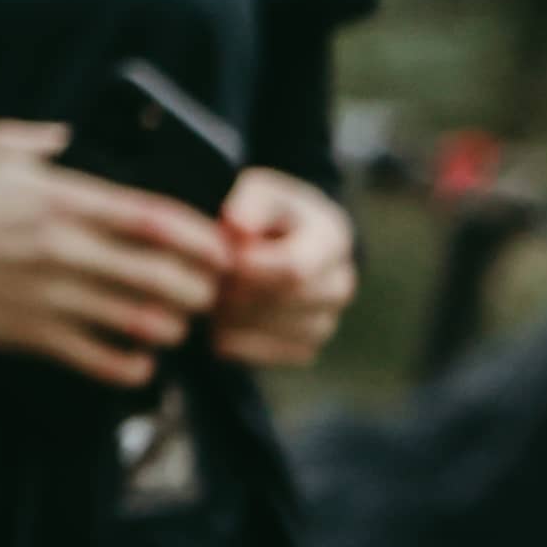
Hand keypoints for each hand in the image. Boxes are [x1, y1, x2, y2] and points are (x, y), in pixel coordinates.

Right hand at [0, 118, 227, 388]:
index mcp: (62, 199)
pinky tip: (139, 358)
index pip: (158, 220)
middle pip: (165, 276)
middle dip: (200, 288)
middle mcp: (65, 249)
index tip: (219, 247)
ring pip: (143, 322)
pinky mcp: (33, 335)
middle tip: (205, 290)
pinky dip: (133, 365)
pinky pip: (102, 361)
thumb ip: (49, 139)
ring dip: (173, 326)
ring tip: (174, 322)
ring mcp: (51, 296)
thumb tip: (84, 137)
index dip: (204, 238)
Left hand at [208, 168, 355, 368]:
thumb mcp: (258, 191)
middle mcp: (340, 283)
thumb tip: (237, 226)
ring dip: (235, 319)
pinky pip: (273, 355)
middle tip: (206, 279)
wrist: (280, 241)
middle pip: (287, 301)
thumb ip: (250, 202)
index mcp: (332, 239)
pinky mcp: (308, 345)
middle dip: (239, 291)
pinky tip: (216, 324)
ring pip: (278, 331)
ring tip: (209, 298)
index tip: (219, 259)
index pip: (295, 268)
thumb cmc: (264, 212)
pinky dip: (238, 344)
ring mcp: (328, 318)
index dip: (249, 268)